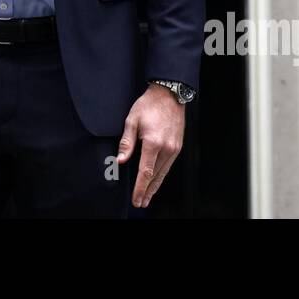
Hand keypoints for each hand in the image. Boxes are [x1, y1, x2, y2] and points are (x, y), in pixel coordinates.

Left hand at [116, 84, 185, 207]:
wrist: (169, 94)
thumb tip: (120, 160)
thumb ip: (126, 143)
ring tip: (148, 197)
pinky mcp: (178, 146)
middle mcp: (166, 148)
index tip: (136, 199)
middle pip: (156, 177)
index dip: (140, 188)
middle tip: (141, 203)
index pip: (145, 172)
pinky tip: (157, 180)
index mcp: (153, 143)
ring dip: (155, 187)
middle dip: (147, 192)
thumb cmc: (149, 105)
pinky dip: (162, 176)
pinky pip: (168, 165)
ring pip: (164, 173)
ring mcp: (174, 148)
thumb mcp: (132, 120)